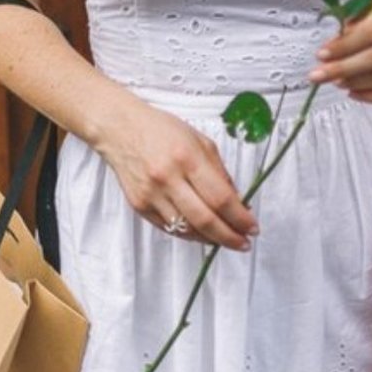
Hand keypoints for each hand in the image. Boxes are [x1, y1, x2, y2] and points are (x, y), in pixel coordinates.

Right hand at [94, 100, 258, 250]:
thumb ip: (220, 172)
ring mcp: (152, 194)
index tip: (252, 226)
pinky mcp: (140, 206)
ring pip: (187, 229)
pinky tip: (203, 234)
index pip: (221, 198)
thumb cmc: (161, 130)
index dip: (240, 217)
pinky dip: (189, 234)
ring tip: (226, 239)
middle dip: (229, 236)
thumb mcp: (199, 141)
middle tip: (244, 242)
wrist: (120, 129)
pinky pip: (169, 228)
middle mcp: (168, 178)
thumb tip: (238, 202)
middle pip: (205, 219)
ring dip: (210, 239)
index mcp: (187, 158)